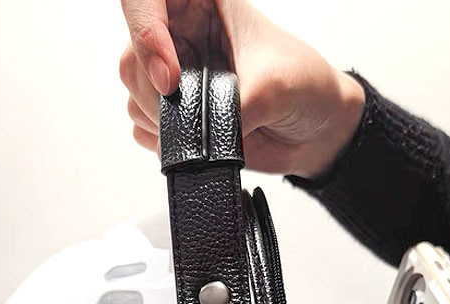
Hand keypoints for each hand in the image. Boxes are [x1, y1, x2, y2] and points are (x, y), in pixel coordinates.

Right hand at [118, 0, 364, 177]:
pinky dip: (167, 142)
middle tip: (192, 116)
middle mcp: (181, 35)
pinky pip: (145, 128)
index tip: (170, 78)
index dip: (146, 34)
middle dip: (155, 94)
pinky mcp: (175, 115)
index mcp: (201, 3)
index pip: (144, 1)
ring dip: (164, 123)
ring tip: (209, 130)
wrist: (316, 130)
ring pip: (135, 96)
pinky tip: (202, 143)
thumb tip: (200, 138)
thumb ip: (232, 107)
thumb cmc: (304, 87)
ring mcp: (176, 76)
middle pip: (133, 57)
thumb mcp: (273, 87)